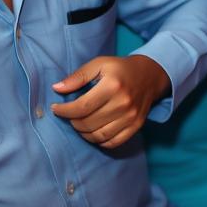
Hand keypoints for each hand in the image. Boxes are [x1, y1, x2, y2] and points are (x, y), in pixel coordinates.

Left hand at [51, 54, 170, 148]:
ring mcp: (131, 116)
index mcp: (113, 85)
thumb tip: (56, 89)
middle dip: (73, 121)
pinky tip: (94, 132)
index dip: (64, 111)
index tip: (56, 108)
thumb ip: (78, 76)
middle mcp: (123, 103)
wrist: (150, 74)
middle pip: (88, 123)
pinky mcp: (136, 125)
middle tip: (70, 115)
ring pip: (99, 135)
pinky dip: (99, 141)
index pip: (81, 107)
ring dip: (84, 133)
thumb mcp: (99, 64)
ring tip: (80, 123)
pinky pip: (113, 142)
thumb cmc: (120, 69)